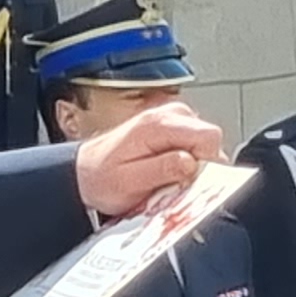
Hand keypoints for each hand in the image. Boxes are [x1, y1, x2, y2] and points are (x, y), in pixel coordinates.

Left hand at [72, 99, 228, 222]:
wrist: (85, 172)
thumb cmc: (101, 178)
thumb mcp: (128, 182)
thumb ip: (163, 170)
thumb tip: (192, 162)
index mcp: (159, 124)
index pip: (209, 137)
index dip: (205, 164)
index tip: (186, 181)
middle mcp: (170, 114)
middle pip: (211, 141)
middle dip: (197, 167)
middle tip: (169, 183)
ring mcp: (175, 118)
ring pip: (206, 145)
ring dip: (190, 166)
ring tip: (161, 177)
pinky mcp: (177, 127)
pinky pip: (196, 147)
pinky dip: (185, 163)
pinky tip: (163, 170)